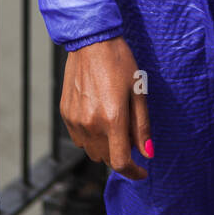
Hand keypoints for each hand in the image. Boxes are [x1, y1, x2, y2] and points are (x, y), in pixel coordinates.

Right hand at [60, 35, 152, 180]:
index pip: (121, 162)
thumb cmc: (119, 62)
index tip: (142, 171)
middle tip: (130, 131)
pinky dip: (91, 136)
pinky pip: (79, 138)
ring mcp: (75, 120)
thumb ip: (142, 126)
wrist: (91, 41)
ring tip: (114, 120)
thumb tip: (148, 153)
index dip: (133, 172)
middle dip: (121, 153)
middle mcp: (91, 124)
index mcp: (113, 119)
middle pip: (106, 158)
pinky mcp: (65, 114)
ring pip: (91, 151)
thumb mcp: (138, 91)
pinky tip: (98, 115)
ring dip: (105, 146)